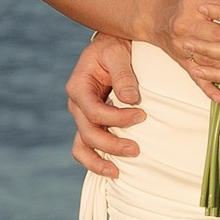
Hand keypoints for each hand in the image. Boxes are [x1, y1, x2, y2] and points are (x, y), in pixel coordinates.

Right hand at [67, 33, 141, 174]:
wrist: (111, 47)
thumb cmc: (114, 46)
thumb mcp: (117, 52)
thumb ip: (123, 75)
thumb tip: (131, 100)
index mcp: (78, 87)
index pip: (94, 111)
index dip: (117, 118)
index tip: (142, 115)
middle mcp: (76, 105)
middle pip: (88, 133)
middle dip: (111, 144)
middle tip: (137, 150)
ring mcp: (82, 116)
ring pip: (81, 146)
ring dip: (98, 161)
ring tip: (118, 173)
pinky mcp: (92, 123)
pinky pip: (87, 147)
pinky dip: (96, 160)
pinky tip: (114, 170)